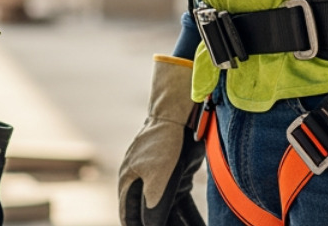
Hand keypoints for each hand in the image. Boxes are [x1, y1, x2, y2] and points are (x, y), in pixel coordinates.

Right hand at [119, 57, 205, 225]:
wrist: (180, 113)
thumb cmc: (164, 142)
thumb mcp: (158, 178)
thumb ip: (153, 208)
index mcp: (129, 183)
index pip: (129, 217)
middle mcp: (142, 184)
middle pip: (151, 217)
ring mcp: (160, 180)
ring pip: (170, 212)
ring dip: (179, 224)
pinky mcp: (177, 177)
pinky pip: (182, 203)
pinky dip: (189, 216)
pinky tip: (198, 225)